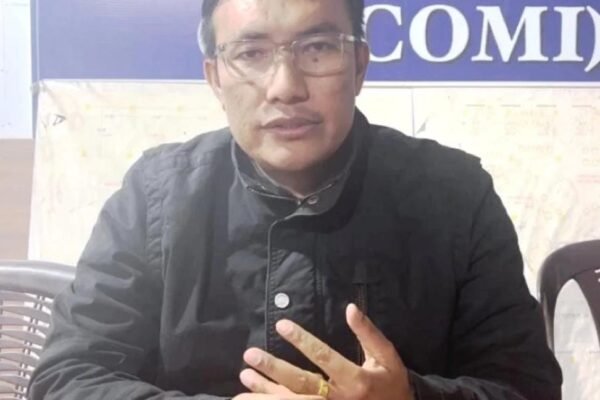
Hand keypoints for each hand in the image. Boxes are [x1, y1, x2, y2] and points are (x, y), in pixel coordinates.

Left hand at [239, 303, 413, 399]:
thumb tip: (350, 308)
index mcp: (356, 379)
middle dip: (274, 368)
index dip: (302, 340)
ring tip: (244, 375)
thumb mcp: (386, 355)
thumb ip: (368, 332)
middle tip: (250, 355)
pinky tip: (254, 396)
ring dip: (267, 389)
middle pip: (301, 383)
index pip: (323, 356)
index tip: (281, 325)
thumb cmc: (391, 381)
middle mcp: (340, 398)